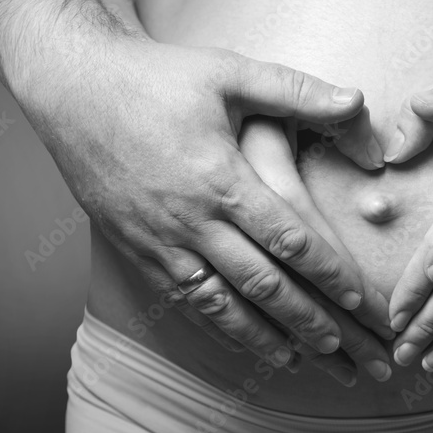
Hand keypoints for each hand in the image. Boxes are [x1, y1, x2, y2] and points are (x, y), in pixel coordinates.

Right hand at [22, 35, 382, 366]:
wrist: (73, 89)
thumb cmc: (153, 78)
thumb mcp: (228, 72)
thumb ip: (296, 91)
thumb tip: (357, 100)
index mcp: (221, 177)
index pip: (290, 238)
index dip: (329, 273)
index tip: (360, 299)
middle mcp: (192, 218)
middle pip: (261, 282)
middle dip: (307, 318)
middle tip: (344, 348)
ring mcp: (160, 238)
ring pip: (220, 302)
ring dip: (262, 335)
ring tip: (298, 359)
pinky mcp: (135, 247)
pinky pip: (181, 297)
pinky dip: (214, 323)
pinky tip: (236, 338)